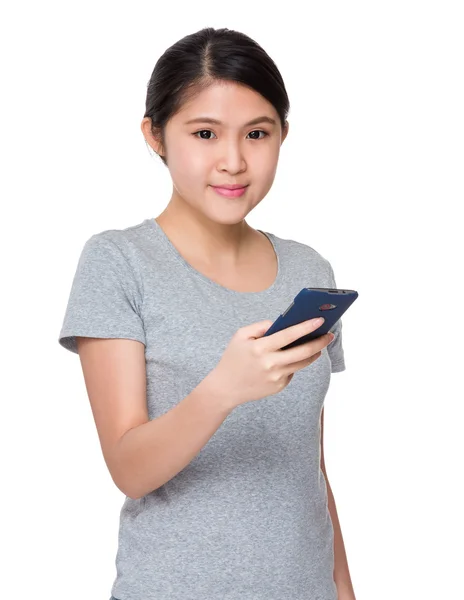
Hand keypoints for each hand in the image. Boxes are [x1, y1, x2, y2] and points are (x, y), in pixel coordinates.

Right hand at [206, 317, 333, 408]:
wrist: (225, 388)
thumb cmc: (233, 358)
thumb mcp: (240, 336)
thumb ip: (261, 326)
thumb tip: (282, 323)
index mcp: (260, 348)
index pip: (289, 334)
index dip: (306, 326)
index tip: (320, 319)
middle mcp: (271, 363)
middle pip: (303, 351)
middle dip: (319, 342)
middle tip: (329, 334)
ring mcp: (276, 377)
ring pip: (302, 363)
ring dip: (314, 353)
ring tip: (319, 345)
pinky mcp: (279, 386)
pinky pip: (292, 371)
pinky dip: (295, 363)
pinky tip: (294, 358)